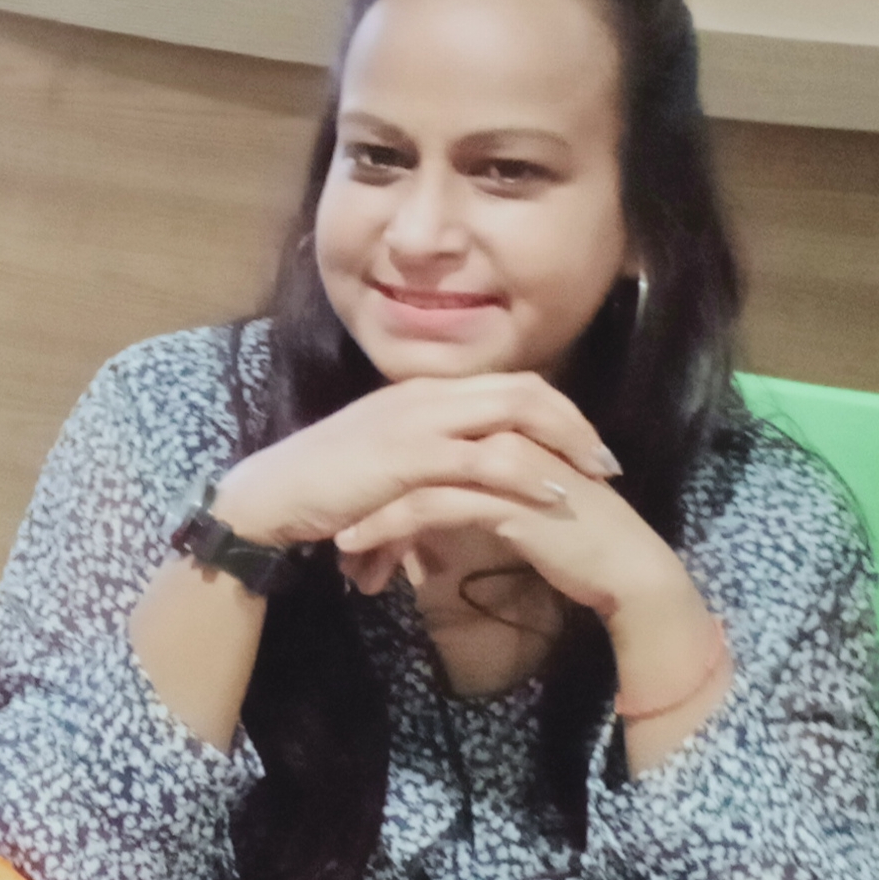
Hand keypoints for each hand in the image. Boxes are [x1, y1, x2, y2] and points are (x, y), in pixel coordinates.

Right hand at [212, 372, 617, 551]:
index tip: (585, 442)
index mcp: (425, 390)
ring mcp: (419, 422)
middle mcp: (428, 395)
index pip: (509, 383)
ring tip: (594, 478)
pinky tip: (551, 497)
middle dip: (573, 423)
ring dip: (562, 446)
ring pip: (512, 415)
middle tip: (605, 459)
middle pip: (524, 390)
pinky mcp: (409, 459)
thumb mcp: (386, 456)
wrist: (273, 494)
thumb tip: (465, 476)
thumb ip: (428, 455)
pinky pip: (481, 461)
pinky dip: (523, 477)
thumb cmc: (328, 481)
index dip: (556, 409)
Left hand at [332, 432, 681, 616]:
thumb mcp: (522, 501)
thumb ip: (485, 486)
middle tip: (335, 517)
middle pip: (415, 449)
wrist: (627, 567)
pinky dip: (388, 526)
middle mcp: (501, 432)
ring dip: (370, 508)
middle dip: (370, 486)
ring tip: (339, 541)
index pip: (431, 436)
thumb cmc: (576, 539)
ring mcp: (502, 461)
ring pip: (414, 475)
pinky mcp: (504, 498)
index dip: (390, 470)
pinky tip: (358, 548)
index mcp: (505, 427)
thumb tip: (447, 497)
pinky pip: (429, 506)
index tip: (357, 501)